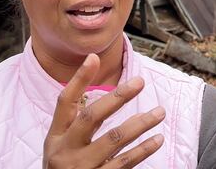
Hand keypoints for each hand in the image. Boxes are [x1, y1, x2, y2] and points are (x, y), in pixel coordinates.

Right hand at [43, 54, 164, 167]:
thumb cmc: (66, 167)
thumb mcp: (64, 144)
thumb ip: (81, 119)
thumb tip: (112, 87)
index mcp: (56, 138)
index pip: (65, 103)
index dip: (78, 80)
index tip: (93, 58)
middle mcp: (65, 152)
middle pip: (91, 118)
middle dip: (117, 97)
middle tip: (140, 82)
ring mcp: (82, 168)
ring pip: (114, 140)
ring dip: (140, 123)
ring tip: (159, 112)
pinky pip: (124, 163)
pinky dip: (143, 150)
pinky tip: (157, 140)